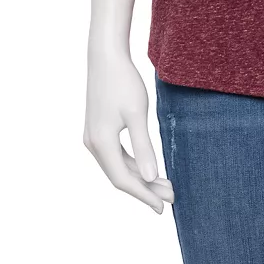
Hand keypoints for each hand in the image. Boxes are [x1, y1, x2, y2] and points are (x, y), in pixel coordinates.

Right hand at [83, 49, 174, 211]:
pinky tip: (147, 166)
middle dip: (146, 188)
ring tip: (164, 184)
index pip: (123, 180)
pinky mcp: (97, 129)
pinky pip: (115, 155)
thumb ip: (143, 147)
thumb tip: (150, 177)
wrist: (105, 57)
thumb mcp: (137, 114)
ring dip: (140, 176)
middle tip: (171, 196)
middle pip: (120, 175)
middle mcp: (93, 144)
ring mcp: (93, 137)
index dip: (144, 195)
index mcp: (102, 143)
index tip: (163, 206)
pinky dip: (132, 163)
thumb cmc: (123, 82)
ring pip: (117, 166)